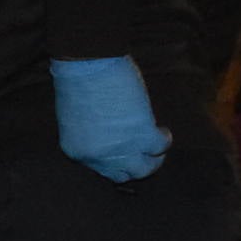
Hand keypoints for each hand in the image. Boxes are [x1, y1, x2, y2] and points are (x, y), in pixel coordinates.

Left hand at [50, 56, 168, 183]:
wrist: (88, 65)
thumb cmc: (78, 81)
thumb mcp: (75, 118)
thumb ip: (90, 134)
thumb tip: (109, 136)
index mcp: (77, 152)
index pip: (101, 170)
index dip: (116, 161)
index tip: (125, 151)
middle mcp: (98, 158)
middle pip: (124, 175)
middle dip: (136, 165)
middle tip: (146, 153)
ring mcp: (121, 149)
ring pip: (144, 169)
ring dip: (154, 160)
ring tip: (157, 147)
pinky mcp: (142, 134)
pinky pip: (160, 146)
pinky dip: (165, 139)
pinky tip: (163, 130)